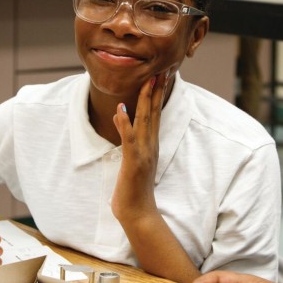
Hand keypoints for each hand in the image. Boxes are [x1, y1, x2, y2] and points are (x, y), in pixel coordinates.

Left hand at [110, 70, 170, 223]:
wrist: (138, 212)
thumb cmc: (134, 189)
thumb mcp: (132, 160)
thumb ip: (130, 140)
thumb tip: (121, 118)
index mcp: (151, 144)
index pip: (156, 114)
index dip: (158, 95)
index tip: (161, 76)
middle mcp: (151, 145)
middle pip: (154, 113)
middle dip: (156, 91)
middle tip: (161, 70)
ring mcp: (143, 153)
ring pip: (145, 121)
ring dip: (146, 100)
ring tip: (147, 81)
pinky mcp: (133, 161)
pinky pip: (129, 138)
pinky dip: (125, 123)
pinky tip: (121, 109)